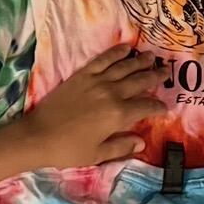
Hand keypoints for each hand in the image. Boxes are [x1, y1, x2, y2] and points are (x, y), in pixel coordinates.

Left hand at [15, 45, 163, 169]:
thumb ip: (120, 147)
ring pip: (126, 66)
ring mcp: (98, 81)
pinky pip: (104, 59)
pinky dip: (117, 52)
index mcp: (118, 115)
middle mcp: (112, 93)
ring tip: (151, 58)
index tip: (164, 108)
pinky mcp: (84, 74)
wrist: (38, 136)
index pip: (145, 107)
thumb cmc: (67, 150)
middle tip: (166, 73)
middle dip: (156, 77)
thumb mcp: (96, 155)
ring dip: (141, 61)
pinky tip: (127, 49)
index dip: (157, 108)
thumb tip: (141, 143)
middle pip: (140, 81)